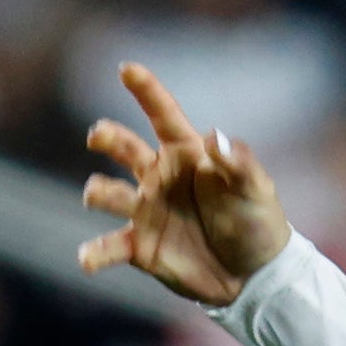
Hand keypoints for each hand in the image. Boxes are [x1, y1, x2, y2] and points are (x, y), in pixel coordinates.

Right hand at [74, 62, 291, 307]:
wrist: (255, 276)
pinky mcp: (140, 247)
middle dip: (108, 138)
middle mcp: (159, 177)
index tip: (127, 69)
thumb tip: (213, 136)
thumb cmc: (258, 224)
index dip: (146, 91)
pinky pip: (109, 246)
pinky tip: (87, 259)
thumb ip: (237, 163)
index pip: (163, 116)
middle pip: (124, 148)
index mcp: (186, 155)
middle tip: (99, 136)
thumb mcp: (256, 189)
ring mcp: (146, 211)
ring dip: (99, 192)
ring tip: (96, 195)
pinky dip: (95, 253)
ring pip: (108, 193)